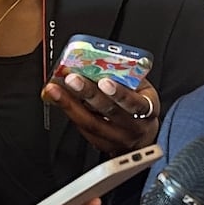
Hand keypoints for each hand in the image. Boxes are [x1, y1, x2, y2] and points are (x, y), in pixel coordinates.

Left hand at [40, 74, 160, 156]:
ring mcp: (116, 139)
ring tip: (55, 89)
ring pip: (91, 123)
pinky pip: (82, 129)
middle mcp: (133, 127)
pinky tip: (59, 100)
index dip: (120, 93)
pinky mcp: (101, 144)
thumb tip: (102, 60)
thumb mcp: (142, 89)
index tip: (104, 81)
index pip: (136, 103)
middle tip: (72, 79)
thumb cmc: (140, 104)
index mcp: (148, 110)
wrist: (142, 135)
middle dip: (88, 94)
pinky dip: (69, 112)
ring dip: (70, 104)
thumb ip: (128, 77)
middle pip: (109, 112)